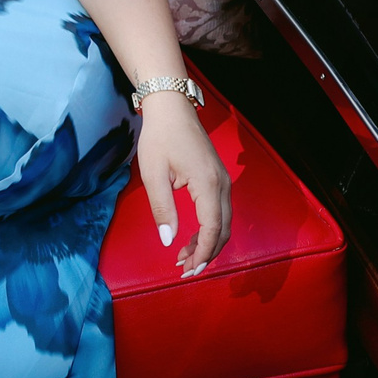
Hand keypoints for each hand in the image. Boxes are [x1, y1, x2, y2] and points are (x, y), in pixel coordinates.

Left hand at [136, 92, 229, 274]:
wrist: (172, 107)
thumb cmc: (160, 137)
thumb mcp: (153, 173)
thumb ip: (162, 209)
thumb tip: (168, 241)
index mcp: (208, 184)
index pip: (212, 228)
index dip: (202, 253)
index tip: (187, 269)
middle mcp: (223, 185)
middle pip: (223, 230)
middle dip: (207, 254)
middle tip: (185, 270)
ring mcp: (224, 181)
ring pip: (223, 222)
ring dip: (208, 243)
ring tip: (184, 258)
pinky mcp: (218, 179)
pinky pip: (219, 211)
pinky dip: (209, 229)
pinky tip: (192, 239)